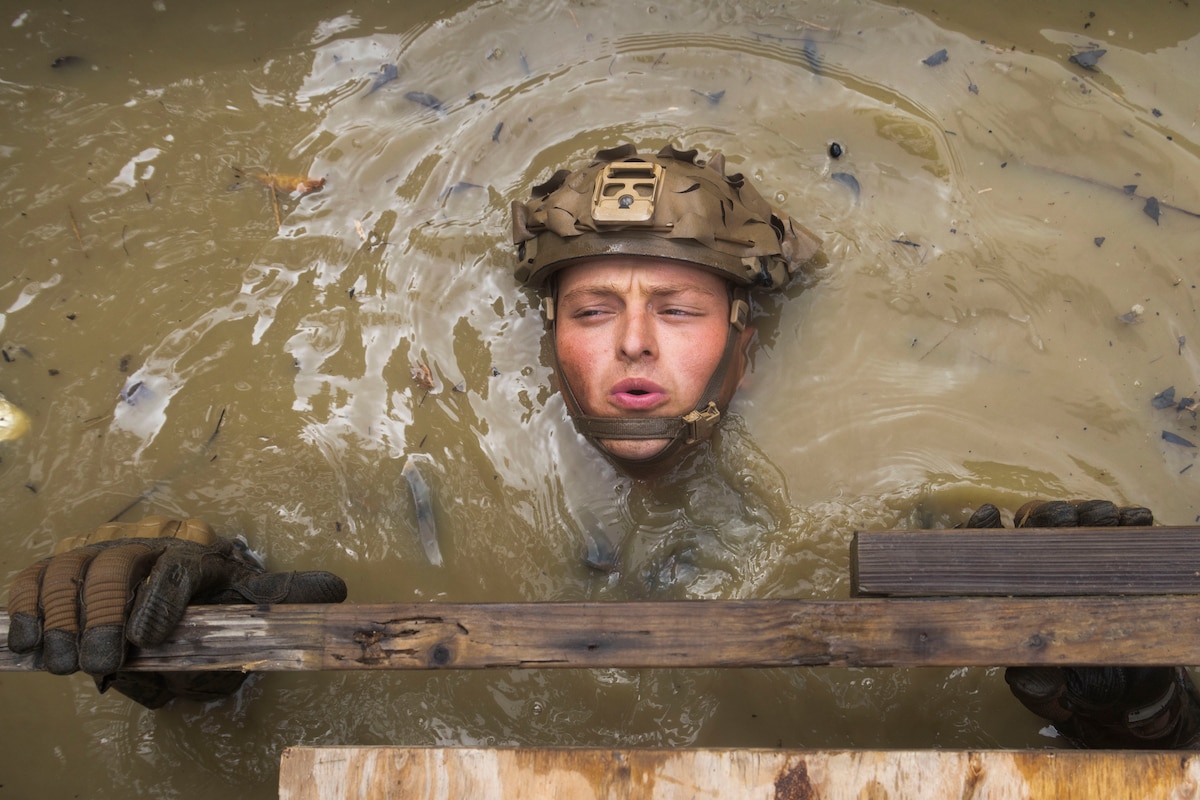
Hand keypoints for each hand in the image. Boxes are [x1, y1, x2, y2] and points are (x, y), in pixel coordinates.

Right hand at [7, 516, 345, 704]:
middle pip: (115, 569)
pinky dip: (22, 606)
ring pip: (69, 574)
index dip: (159, 603)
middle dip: (106, 616)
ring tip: (68, 663)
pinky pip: (31, 578)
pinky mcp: (57, 569)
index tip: (149, 640)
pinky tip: (24, 642)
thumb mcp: (246, 596)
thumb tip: (338, 591)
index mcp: (190, 554)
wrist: (169, 584)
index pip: (175, 571)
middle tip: (106, 661)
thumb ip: (281, 598)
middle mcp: (139, 547)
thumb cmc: (208, 598)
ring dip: (63, 620)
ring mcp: (94, 554)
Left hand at [967, 500, 1199, 747]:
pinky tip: (1136, 520)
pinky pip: (1124, 538)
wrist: (1126, 695)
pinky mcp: (1120, 564)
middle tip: (1062, 516)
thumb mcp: (1048, 691)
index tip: (988, 515)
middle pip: (1036, 529)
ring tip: (1102, 515)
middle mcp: (1044, 570)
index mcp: (1015, 591)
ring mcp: (1083, 563)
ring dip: (1088, 515)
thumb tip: (1023, 673)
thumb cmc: (1072, 687)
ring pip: (1078, 526)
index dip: (983, 531)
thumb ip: (1034, 683)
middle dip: (1046, 516)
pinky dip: (1130, 525)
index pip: (990, 554)